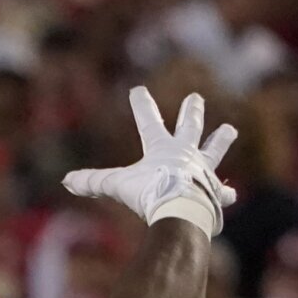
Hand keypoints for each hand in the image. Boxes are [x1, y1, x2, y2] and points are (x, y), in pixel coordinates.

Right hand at [62, 87, 237, 234]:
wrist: (181, 208)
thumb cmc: (149, 192)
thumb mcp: (115, 185)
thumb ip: (92, 182)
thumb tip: (66, 180)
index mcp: (162, 148)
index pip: (148, 121)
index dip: (141, 105)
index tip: (138, 89)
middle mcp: (186, 154)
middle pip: (190, 128)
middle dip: (191, 111)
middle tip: (195, 97)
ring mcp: (203, 171)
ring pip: (214, 151)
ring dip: (220, 141)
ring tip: (230, 130)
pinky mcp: (214, 192)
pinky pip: (220, 192)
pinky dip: (223, 194)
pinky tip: (230, 195)